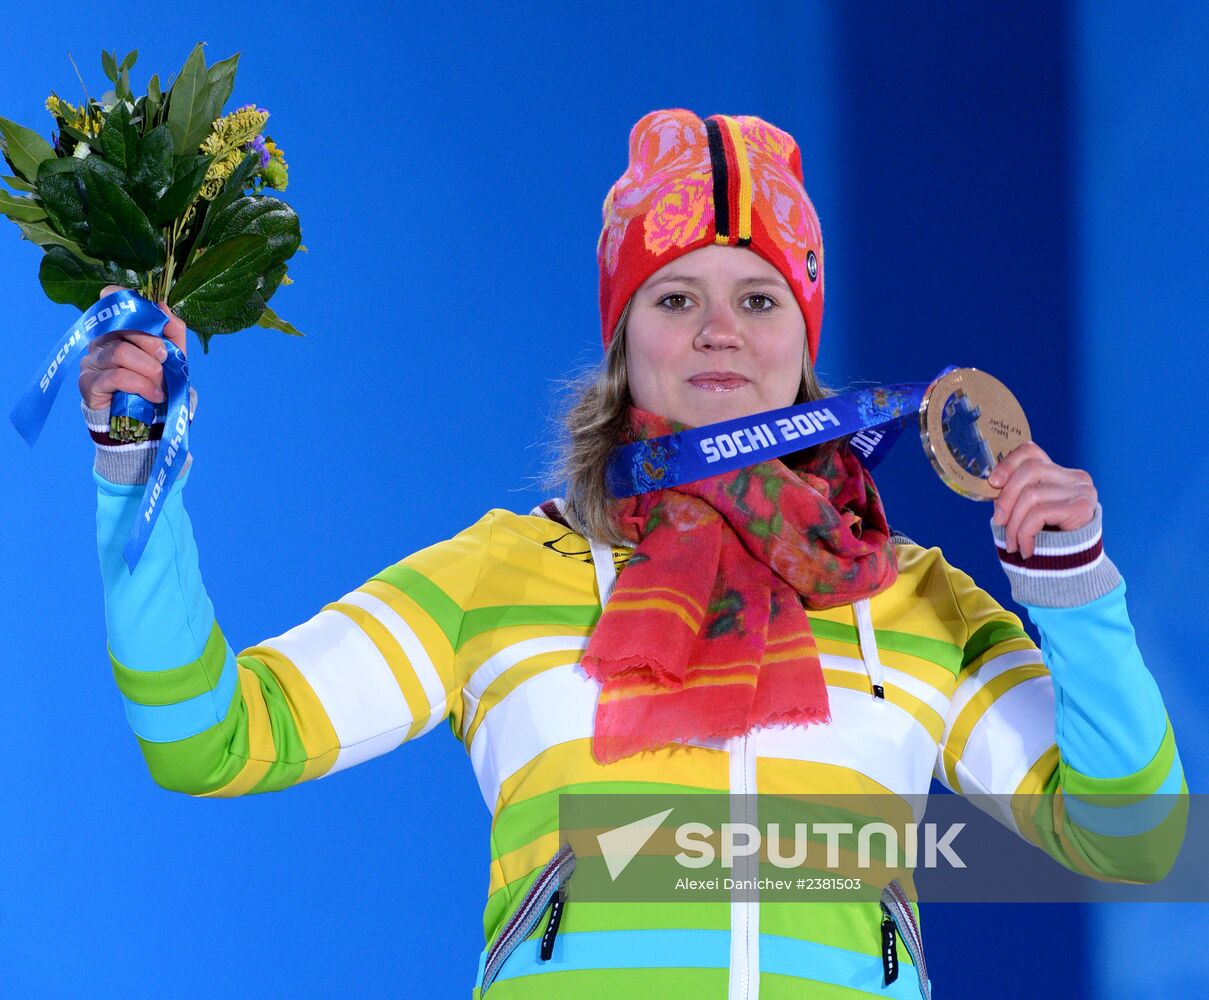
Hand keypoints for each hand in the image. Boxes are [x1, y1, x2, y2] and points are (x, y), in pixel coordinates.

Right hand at [78, 285, 187, 409]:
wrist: (149, 418)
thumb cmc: (157, 380)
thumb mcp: (173, 353)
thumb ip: (172, 328)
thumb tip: (162, 306)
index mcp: (117, 329)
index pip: (111, 302)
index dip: (124, 300)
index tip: (149, 311)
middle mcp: (99, 340)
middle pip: (123, 327)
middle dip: (152, 345)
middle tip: (165, 361)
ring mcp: (90, 361)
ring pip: (121, 352)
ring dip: (149, 370)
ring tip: (160, 385)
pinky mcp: (88, 383)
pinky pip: (117, 376)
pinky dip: (142, 386)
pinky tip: (153, 395)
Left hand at [987, 442, 1096, 557]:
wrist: (1071, 568)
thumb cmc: (1044, 537)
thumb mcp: (1025, 511)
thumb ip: (1013, 494)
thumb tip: (991, 484)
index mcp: (1058, 472)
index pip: (1030, 451)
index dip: (1007, 463)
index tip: (993, 483)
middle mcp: (1074, 477)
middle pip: (1029, 470)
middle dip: (1006, 498)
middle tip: (999, 523)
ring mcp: (1082, 490)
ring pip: (1032, 494)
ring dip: (1014, 524)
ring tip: (1013, 544)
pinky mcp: (1083, 507)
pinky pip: (1040, 513)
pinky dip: (1026, 533)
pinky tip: (1026, 549)